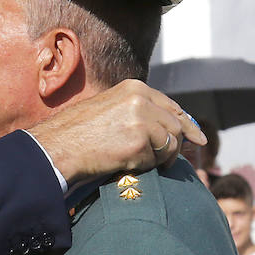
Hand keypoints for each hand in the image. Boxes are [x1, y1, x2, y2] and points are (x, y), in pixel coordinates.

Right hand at [27, 80, 204, 186]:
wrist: (56, 147)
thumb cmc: (76, 133)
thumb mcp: (107, 108)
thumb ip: (134, 111)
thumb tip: (162, 127)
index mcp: (134, 88)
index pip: (172, 106)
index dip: (187, 123)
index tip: (197, 137)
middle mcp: (141, 99)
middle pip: (176, 125)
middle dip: (176, 145)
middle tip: (170, 161)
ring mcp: (141, 120)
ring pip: (170, 143)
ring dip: (160, 158)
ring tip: (139, 163)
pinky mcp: (139, 143)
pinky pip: (156, 160)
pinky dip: (147, 166)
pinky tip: (128, 164)